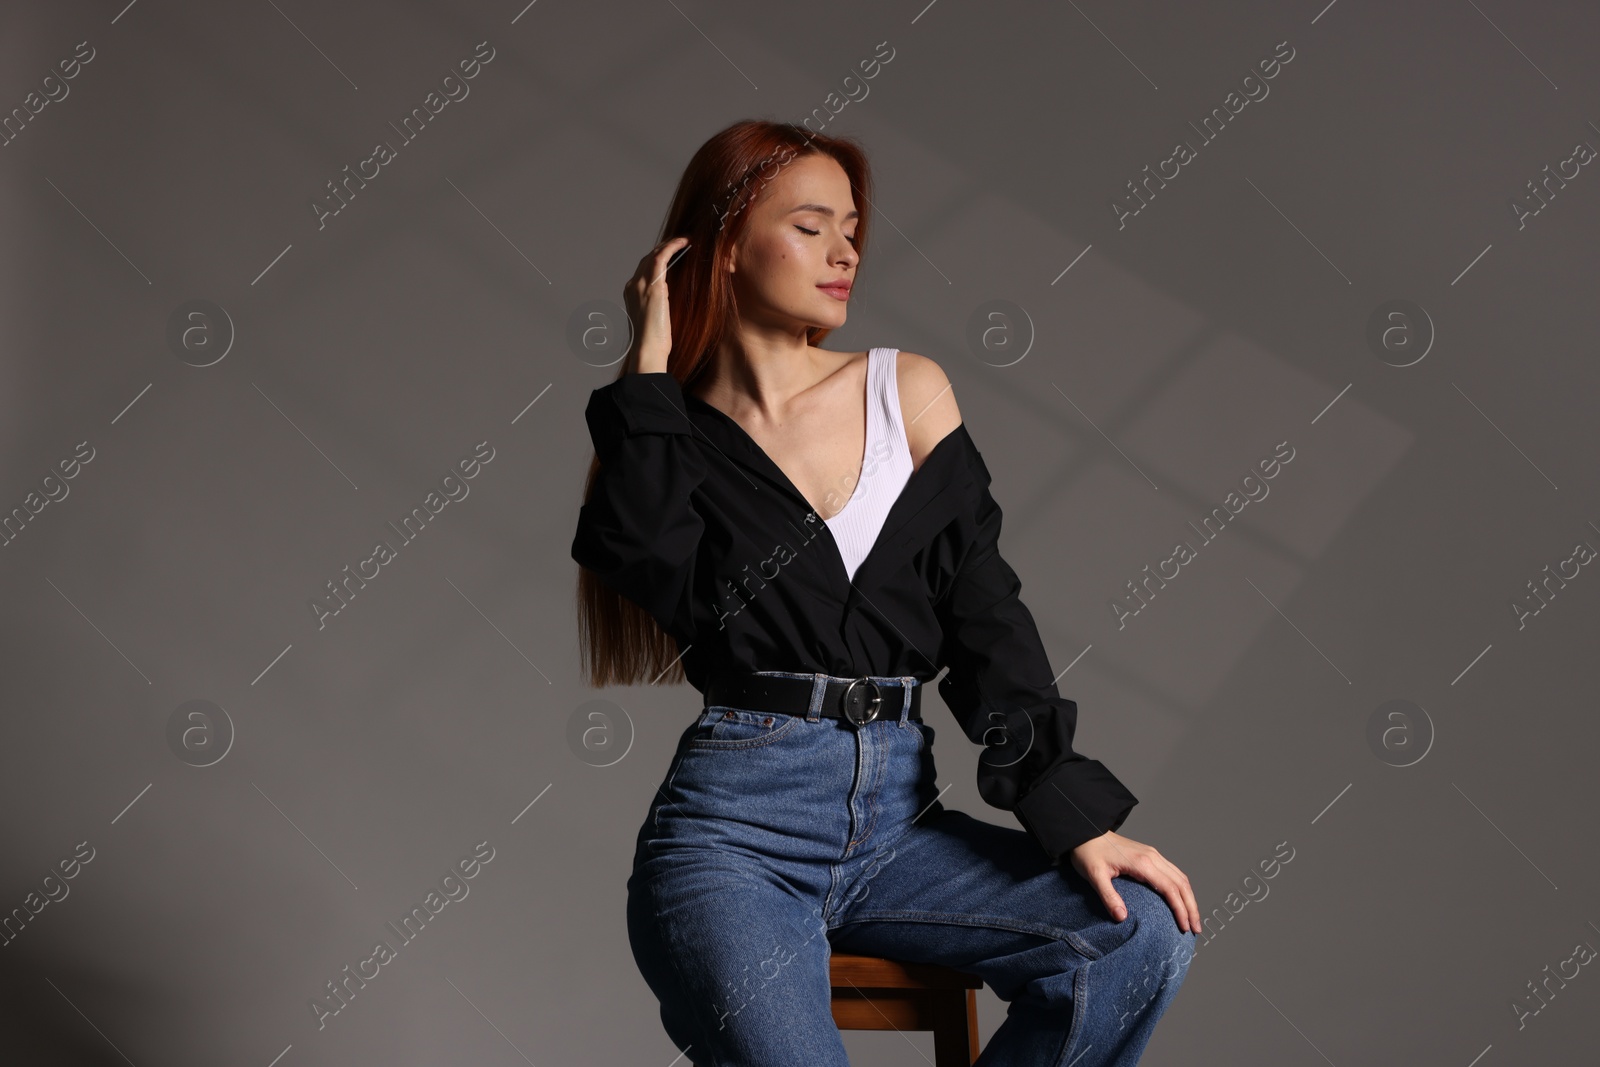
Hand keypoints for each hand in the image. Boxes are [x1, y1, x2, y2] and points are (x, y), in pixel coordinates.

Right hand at [623, 236, 689, 374]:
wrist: (648, 349)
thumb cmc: (654, 342)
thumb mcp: (656, 319)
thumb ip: (660, 305)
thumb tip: (670, 300)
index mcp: (632, 293)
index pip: (645, 269)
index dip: (659, 258)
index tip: (674, 253)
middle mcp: (633, 285)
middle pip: (648, 258)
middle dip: (665, 247)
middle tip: (682, 242)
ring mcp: (640, 284)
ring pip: (654, 254)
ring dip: (671, 244)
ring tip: (686, 239)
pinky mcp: (652, 285)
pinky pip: (662, 257)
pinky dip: (673, 246)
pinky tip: (685, 242)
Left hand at [1068, 830, 1200, 933]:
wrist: (1085, 832)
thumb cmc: (1088, 853)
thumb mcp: (1094, 876)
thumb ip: (1108, 896)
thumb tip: (1122, 918)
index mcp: (1142, 863)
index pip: (1170, 888)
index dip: (1180, 909)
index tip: (1185, 927)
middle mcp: (1152, 857)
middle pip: (1181, 883)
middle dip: (1191, 907)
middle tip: (1196, 928)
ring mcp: (1152, 854)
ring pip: (1180, 877)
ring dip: (1189, 898)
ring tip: (1192, 918)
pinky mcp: (1149, 855)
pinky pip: (1172, 872)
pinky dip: (1181, 888)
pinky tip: (1181, 900)